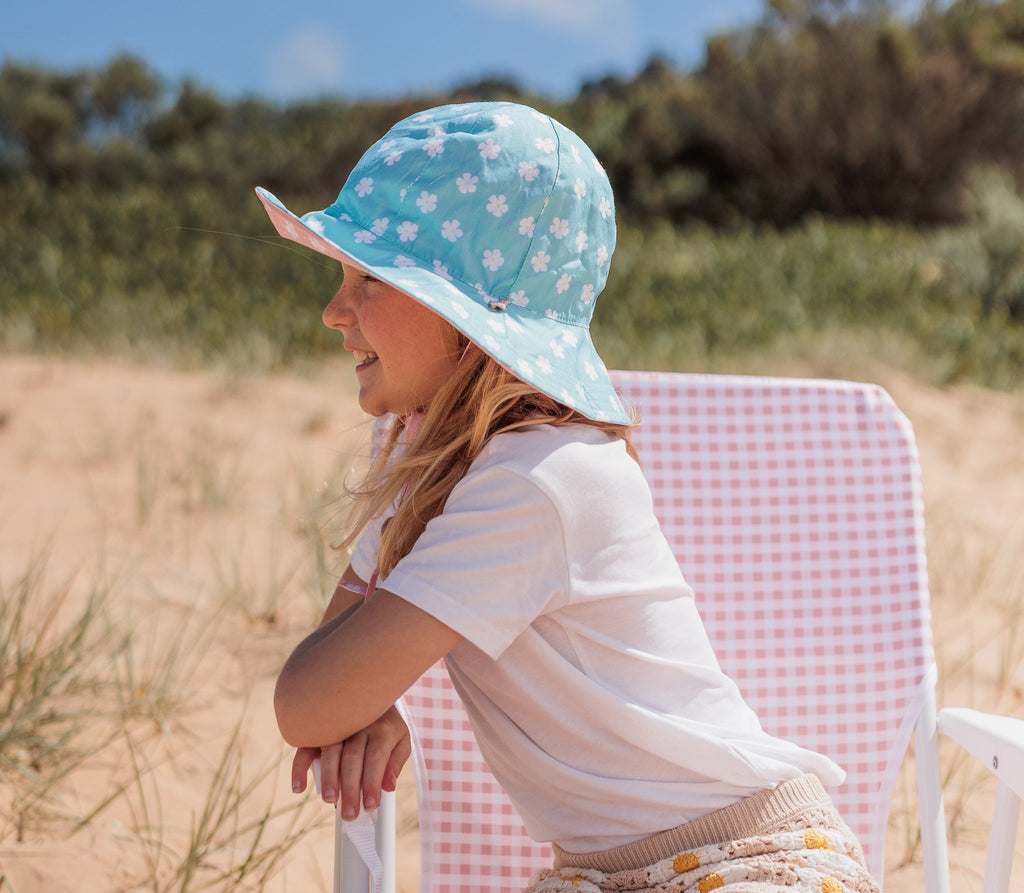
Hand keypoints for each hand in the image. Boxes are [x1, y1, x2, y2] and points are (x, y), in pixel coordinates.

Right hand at [290, 706, 410, 819]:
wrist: (368, 688)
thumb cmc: (385, 723)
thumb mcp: (401, 738)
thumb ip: (396, 762)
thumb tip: (388, 787)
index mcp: (381, 729)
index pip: (376, 758)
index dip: (372, 783)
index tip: (371, 805)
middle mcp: (358, 725)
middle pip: (352, 759)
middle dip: (350, 789)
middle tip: (350, 814)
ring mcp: (336, 725)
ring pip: (330, 753)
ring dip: (329, 778)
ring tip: (330, 800)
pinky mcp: (318, 728)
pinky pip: (305, 747)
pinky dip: (299, 768)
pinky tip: (299, 788)